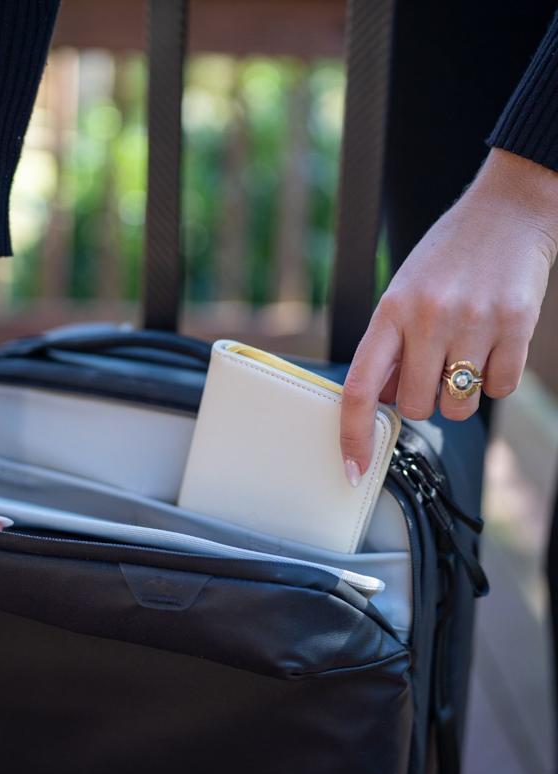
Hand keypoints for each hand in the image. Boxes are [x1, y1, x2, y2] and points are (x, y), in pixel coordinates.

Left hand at [340, 148, 557, 481]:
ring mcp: (474, 322)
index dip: (352, 435)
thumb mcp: (404, 293)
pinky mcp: (516, 325)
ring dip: (459, 395)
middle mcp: (428, 318)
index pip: (360, 387)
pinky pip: (500, 388)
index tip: (353, 468)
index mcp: (390, 311)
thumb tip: (386, 402)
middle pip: (417, 406)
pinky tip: (492, 345)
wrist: (508, 209)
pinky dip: (495, 380)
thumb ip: (392, 346)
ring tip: (463, 355)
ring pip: (459, 405)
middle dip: (423, 402)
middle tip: (432, 371)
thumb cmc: (449, 255)